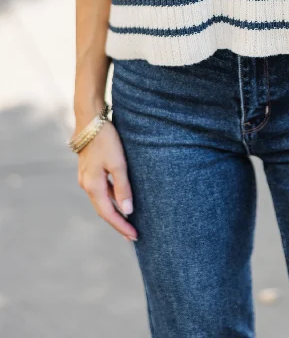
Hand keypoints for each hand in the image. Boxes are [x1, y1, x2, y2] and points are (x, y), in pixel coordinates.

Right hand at [77, 120, 137, 240]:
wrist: (90, 121)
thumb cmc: (106, 140)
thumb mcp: (118, 163)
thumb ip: (123, 187)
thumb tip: (128, 211)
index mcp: (93, 186)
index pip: (108, 213)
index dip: (121, 226)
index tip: (134, 236)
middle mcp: (86, 185)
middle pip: (103, 210)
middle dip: (118, 223)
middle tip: (132, 234)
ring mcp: (86, 177)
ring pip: (101, 201)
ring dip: (114, 211)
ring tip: (128, 221)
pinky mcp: (89, 170)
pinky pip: (100, 191)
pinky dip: (110, 199)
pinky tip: (119, 200)